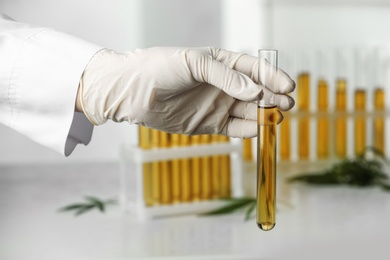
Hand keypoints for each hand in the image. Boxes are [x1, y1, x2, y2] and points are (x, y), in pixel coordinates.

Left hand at [77, 47, 294, 137]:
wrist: (133, 91)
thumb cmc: (160, 68)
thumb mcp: (195, 63)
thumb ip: (226, 77)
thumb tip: (255, 91)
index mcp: (221, 63)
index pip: (254, 69)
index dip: (272, 77)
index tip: (287, 86)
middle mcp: (223, 85)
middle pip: (257, 92)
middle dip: (274, 97)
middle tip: (288, 103)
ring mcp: (217, 105)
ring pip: (249, 112)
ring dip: (264, 115)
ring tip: (278, 117)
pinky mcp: (209, 124)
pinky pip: (235, 128)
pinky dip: (248, 130)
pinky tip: (258, 130)